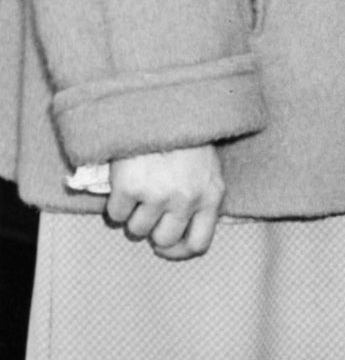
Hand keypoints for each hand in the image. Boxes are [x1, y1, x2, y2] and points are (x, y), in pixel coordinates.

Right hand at [107, 145, 224, 260]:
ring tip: (139, 188)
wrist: (161, 107)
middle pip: (164, 240)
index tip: (164, 246)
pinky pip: (116, 214)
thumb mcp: (207, 168)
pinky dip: (116, 202)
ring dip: (133, 214)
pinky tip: (125, 181)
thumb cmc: (185, 138)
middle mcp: (187, 198)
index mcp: (212, 194)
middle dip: (153, 229)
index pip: (200, 243)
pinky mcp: (131, 188)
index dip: (179, 252)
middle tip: (147, 209)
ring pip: (137, 230)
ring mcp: (158, 194)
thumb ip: (200, 198)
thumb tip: (181, 232)